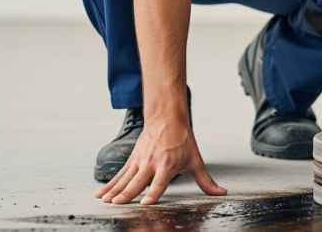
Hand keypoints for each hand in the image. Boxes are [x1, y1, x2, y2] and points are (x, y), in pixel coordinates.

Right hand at [94, 116, 225, 205]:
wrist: (167, 117)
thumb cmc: (182, 139)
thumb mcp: (196, 160)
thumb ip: (206, 181)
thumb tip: (221, 192)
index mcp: (167, 165)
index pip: (159, 183)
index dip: (153, 193)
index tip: (145, 203)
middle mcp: (151, 164)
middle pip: (137, 182)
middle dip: (126, 194)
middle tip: (116, 203)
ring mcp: (139, 162)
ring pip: (124, 179)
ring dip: (113, 190)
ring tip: (105, 200)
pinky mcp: (132, 160)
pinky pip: (119, 174)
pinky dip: (109, 184)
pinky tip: (100, 194)